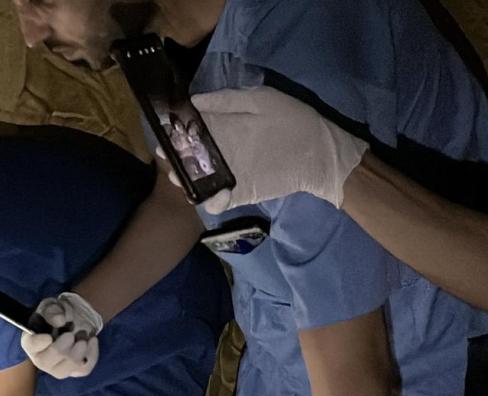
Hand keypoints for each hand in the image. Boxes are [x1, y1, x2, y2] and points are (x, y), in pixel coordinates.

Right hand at [20, 292, 101, 378]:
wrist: (69, 323)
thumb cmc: (54, 316)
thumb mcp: (50, 307)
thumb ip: (52, 311)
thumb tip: (60, 320)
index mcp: (31, 342)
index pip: (31, 346)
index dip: (39, 343)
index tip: (48, 336)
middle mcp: (41, 360)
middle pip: (47, 361)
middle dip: (62, 348)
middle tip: (71, 335)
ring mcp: (58, 369)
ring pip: (68, 367)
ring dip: (79, 350)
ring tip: (82, 337)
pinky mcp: (74, 371)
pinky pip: (85, 368)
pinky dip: (92, 353)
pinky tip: (92, 340)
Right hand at [162, 86, 368, 213]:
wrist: (322, 153)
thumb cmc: (293, 120)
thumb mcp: (260, 100)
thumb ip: (227, 100)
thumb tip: (192, 100)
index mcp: (222, 127)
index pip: (189, 131)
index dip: (174, 135)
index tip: (164, 137)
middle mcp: (221, 151)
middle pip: (188, 158)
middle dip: (174, 161)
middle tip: (171, 161)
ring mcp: (229, 174)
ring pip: (197, 181)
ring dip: (186, 182)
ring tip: (184, 180)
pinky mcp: (241, 193)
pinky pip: (217, 202)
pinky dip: (211, 202)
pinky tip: (212, 197)